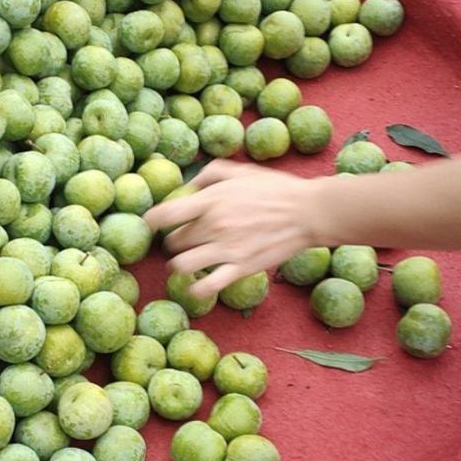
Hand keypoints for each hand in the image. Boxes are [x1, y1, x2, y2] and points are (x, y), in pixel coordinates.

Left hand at [143, 160, 320, 297]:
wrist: (308, 212)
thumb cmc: (274, 189)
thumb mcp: (239, 171)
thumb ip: (209, 174)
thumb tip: (188, 187)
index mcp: (210, 200)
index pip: (164, 214)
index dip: (152, 221)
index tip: (152, 224)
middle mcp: (213, 225)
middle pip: (172, 242)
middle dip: (173, 243)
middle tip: (182, 242)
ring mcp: (226, 249)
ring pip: (181, 265)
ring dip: (179, 266)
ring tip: (186, 263)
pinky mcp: (240, 268)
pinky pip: (207, 286)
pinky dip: (196, 290)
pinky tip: (196, 287)